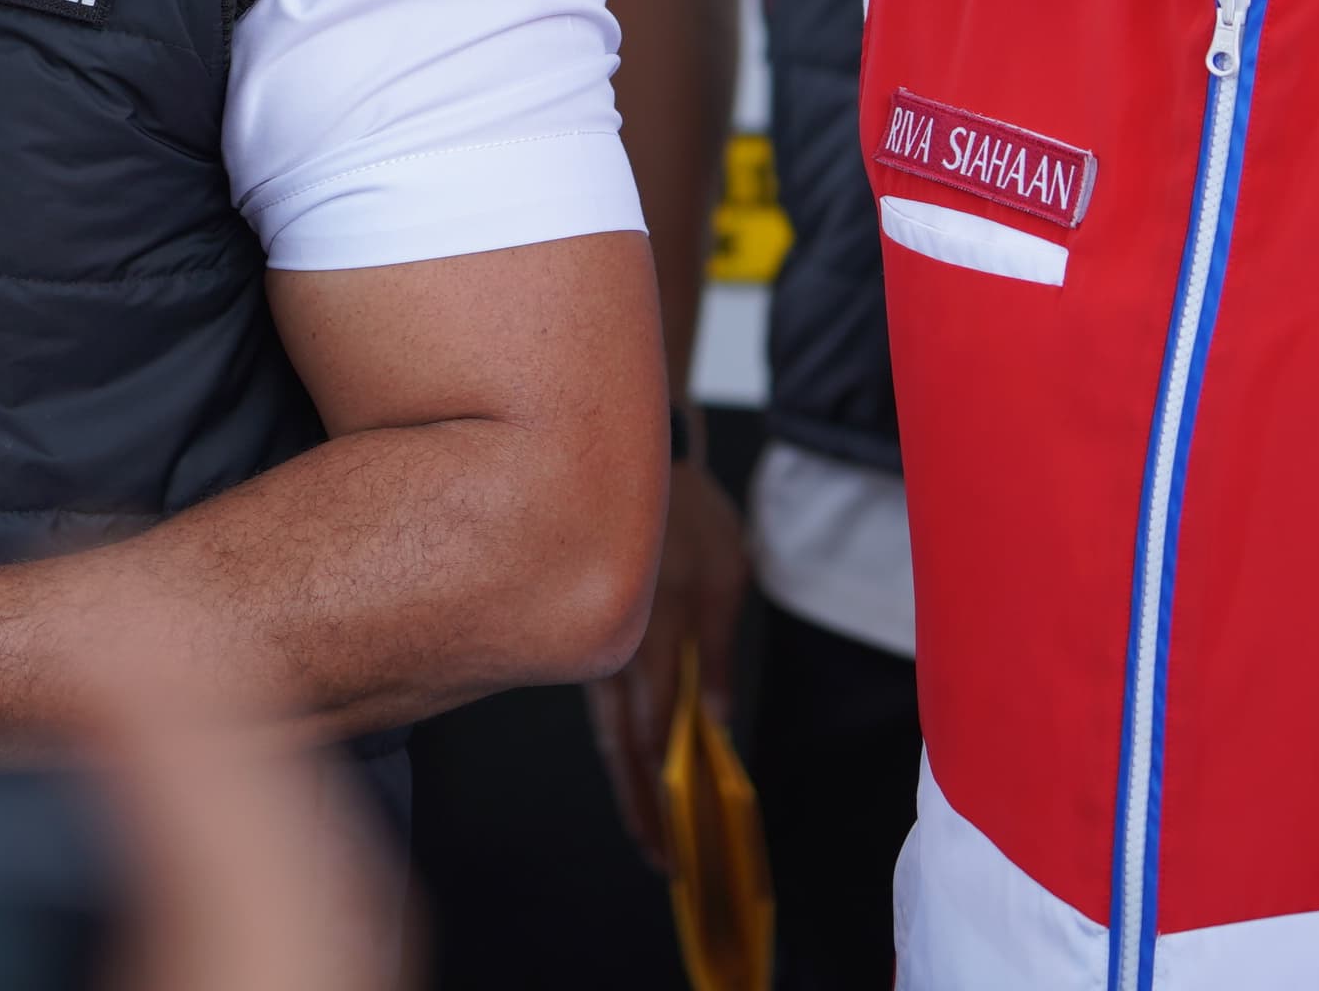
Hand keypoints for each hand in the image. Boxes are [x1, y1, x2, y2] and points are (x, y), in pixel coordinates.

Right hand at [585, 451, 747, 860]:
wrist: (631, 457)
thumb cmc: (687, 512)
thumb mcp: (723, 573)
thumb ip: (716, 649)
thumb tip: (715, 721)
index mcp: (650, 635)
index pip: (653, 737)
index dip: (663, 796)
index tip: (677, 842)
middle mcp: (614, 650)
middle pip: (624, 749)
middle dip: (643, 808)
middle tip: (660, 860)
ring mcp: (598, 645)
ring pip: (609, 732)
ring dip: (630, 783)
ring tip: (649, 829)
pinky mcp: (595, 638)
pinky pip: (606, 703)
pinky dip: (624, 745)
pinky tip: (637, 768)